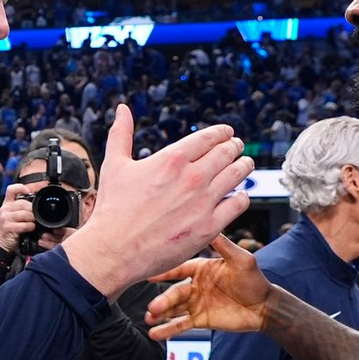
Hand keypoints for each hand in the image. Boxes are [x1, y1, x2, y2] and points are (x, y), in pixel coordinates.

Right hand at [0, 183, 38, 252]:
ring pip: (24, 214)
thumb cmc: (12, 227)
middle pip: (23, 203)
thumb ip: (22, 207)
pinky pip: (24, 225)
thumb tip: (37, 202)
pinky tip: (30, 228)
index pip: (11, 189)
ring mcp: (5, 218)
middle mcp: (5, 209)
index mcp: (7, 203)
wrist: (4, 241)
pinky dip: (30, 227)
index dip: (21, 188)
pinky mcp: (7, 227)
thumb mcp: (15, 214)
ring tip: (34, 223)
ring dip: (32, 219)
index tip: (29, 192)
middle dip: (33, 210)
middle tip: (36, 216)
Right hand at [61, 105, 253, 298]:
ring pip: (237, 175)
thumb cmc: (112, 209)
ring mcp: (203, 202)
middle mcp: (192, 177)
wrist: (115, 250)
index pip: (209, 137)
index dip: (221, 132)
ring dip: (244, 166)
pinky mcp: (209, 227)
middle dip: (234, 146)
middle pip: (227, 153)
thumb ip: (121, 134)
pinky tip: (240, 195)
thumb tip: (122, 109)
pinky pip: (238, 205)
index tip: (227, 133)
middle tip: (237, 147)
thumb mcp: (115, 165)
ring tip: (245, 164)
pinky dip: (242, 197)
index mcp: (172, 158)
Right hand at [145, 233, 273, 340]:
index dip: (164, 271)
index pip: (179, 268)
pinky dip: (167, 329)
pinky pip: (181, 324)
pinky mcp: (200, 320)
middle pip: (174, 292)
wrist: (264, 308)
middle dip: (163, 300)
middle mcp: (195, 285)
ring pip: (174, 309)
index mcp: (202, 268)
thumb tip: (210, 222)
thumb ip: (224, 245)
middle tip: (153, 307)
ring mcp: (196, 303)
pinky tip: (154, 334)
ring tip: (149, 318)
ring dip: (160, 314)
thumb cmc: (254, 280)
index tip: (149, 273)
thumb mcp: (241, 259)